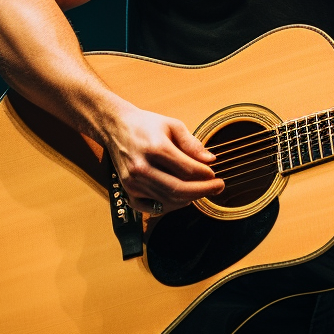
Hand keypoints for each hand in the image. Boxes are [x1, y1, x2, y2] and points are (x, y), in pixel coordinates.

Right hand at [104, 104, 224, 214]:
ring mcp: (133, 182)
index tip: (215, 174)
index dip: (205, 175)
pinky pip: (152, 208)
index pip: (187, 169)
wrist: (115, 127)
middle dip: (203, 190)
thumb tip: (210, 160)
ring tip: (202, 190)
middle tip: (218, 187)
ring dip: (189, 198)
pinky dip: (170, 206)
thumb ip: (192, 143)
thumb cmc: (146, 125)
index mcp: (155, 148)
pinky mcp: (128, 191)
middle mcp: (142, 167)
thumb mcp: (172, 125)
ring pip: (168, 200)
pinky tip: (182, 199)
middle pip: (179, 189)